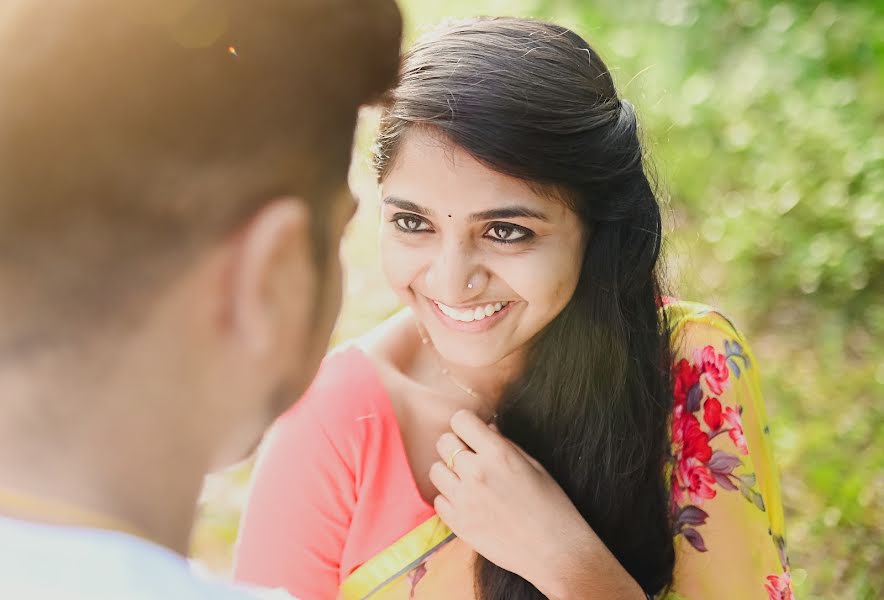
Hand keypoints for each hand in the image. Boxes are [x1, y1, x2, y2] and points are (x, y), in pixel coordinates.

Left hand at [429, 410, 644, 599]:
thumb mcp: (534, 466)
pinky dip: (449, 498)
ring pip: (436, 470)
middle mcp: (476, 473)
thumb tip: (486, 428)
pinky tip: (468, 502)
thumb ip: (505, 444)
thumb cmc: (552, 506)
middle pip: (443, 442)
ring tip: (468, 481)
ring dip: (449, 471)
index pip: (460, 420)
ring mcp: (464, 499)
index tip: (474, 434)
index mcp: (498, 454)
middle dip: (456, 445)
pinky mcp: (458, 524)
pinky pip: (438, 500)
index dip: (467, 424)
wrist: (555, 552)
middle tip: (471, 457)